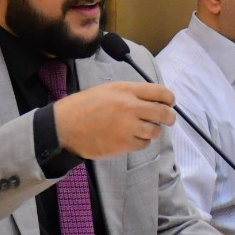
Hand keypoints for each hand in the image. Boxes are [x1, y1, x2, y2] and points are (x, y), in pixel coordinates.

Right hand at [53, 81, 175, 160]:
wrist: (65, 127)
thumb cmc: (83, 106)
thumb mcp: (106, 90)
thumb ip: (129, 94)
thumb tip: (150, 101)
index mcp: (125, 90)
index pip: (159, 92)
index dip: (169, 98)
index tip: (170, 102)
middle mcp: (130, 107)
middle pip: (163, 113)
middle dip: (169, 117)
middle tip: (168, 119)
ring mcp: (128, 126)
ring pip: (155, 131)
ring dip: (152, 131)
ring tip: (143, 130)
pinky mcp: (124, 143)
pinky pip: (143, 144)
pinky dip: (141, 142)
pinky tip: (131, 138)